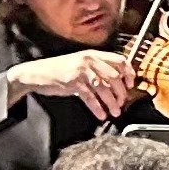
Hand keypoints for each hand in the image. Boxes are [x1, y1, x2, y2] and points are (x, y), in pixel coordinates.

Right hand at [8, 47, 137, 121]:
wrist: (37, 73)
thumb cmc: (60, 70)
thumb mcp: (80, 64)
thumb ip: (97, 70)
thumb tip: (115, 84)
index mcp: (93, 54)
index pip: (119, 60)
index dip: (129, 73)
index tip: (131, 85)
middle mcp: (89, 60)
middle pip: (115, 76)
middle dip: (121, 92)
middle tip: (122, 103)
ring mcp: (81, 71)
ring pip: (104, 88)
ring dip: (112, 102)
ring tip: (115, 112)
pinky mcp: (72, 82)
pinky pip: (90, 97)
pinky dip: (97, 108)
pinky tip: (101, 115)